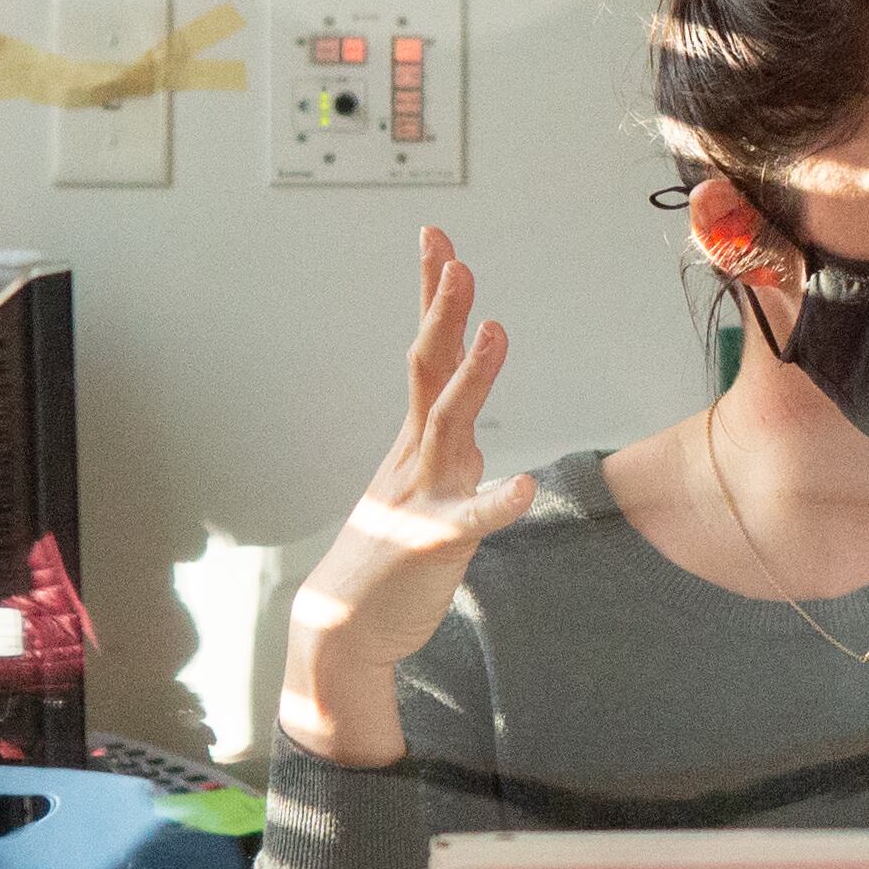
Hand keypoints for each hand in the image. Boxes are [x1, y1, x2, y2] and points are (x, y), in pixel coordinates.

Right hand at [276, 227, 539, 766]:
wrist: (344, 629)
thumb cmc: (388, 554)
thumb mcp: (425, 485)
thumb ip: (448, 445)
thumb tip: (472, 415)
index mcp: (419, 440)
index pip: (428, 353)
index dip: (434, 297)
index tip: (438, 240)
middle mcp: (417, 457)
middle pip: (429, 371)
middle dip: (442, 313)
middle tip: (455, 259)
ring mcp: (420, 496)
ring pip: (447, 426)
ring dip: (472, 378)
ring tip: (496, 330)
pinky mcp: (431, 544)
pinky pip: (468, 521)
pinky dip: (495, 504)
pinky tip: (524, 488)